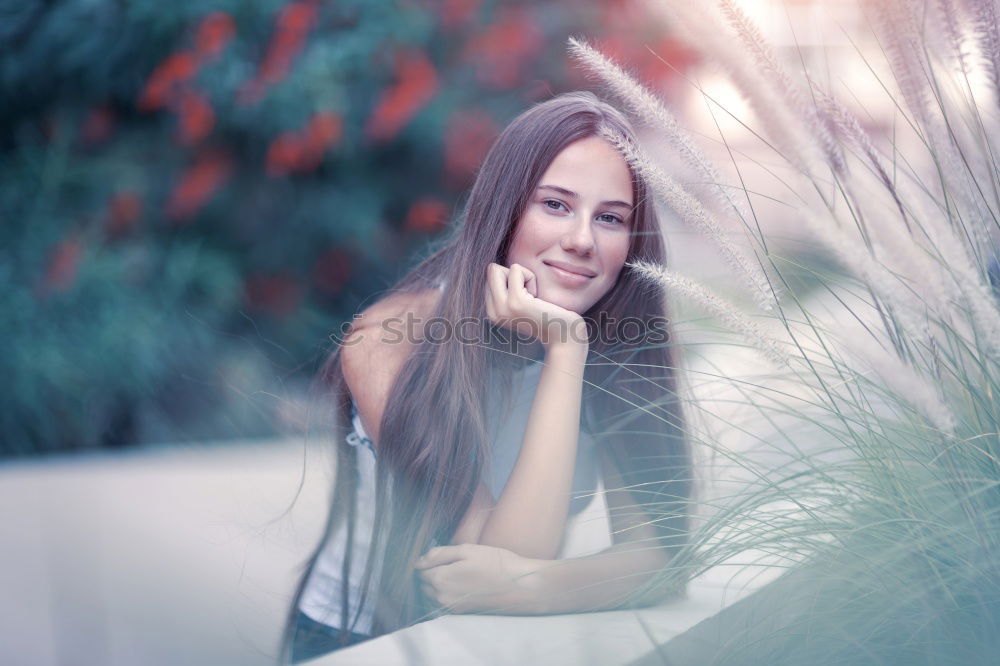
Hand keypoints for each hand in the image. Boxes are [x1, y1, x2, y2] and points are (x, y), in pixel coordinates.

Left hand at [415, 543, 544, 613]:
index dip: (427, 561)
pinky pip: (443, 603)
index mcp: (440, 579)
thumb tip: (418, 562)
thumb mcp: (467, 550)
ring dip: (437, 585)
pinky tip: (462, 584)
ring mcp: (451, 608)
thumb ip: (439, 554)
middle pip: (423, 585)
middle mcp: (441, 597)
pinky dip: (445, 594)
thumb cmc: (496, 563)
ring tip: (456, 573)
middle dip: (430, 573)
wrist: (520, 586)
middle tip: (449, 562)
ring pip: (432, 595)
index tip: (440, 555)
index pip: (419, 571)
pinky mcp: (461, 613)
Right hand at [485, 263, 586, 349]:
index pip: (490, 277)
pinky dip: (530, 277)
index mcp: (492, 313)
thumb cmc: (548, 316)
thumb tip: (494, 268)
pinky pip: (515, 270)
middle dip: (513, 276)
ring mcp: (502, 308)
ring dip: (522, 277)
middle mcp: (493, 312)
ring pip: (498, 269)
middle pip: (491, 271)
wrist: (563, 336)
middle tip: (530, 296)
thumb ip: (506, 290)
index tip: (525, 298)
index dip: (511, 280)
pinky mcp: (515, 302)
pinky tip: (538, 297)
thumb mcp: (521, 303)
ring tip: (534, 298)